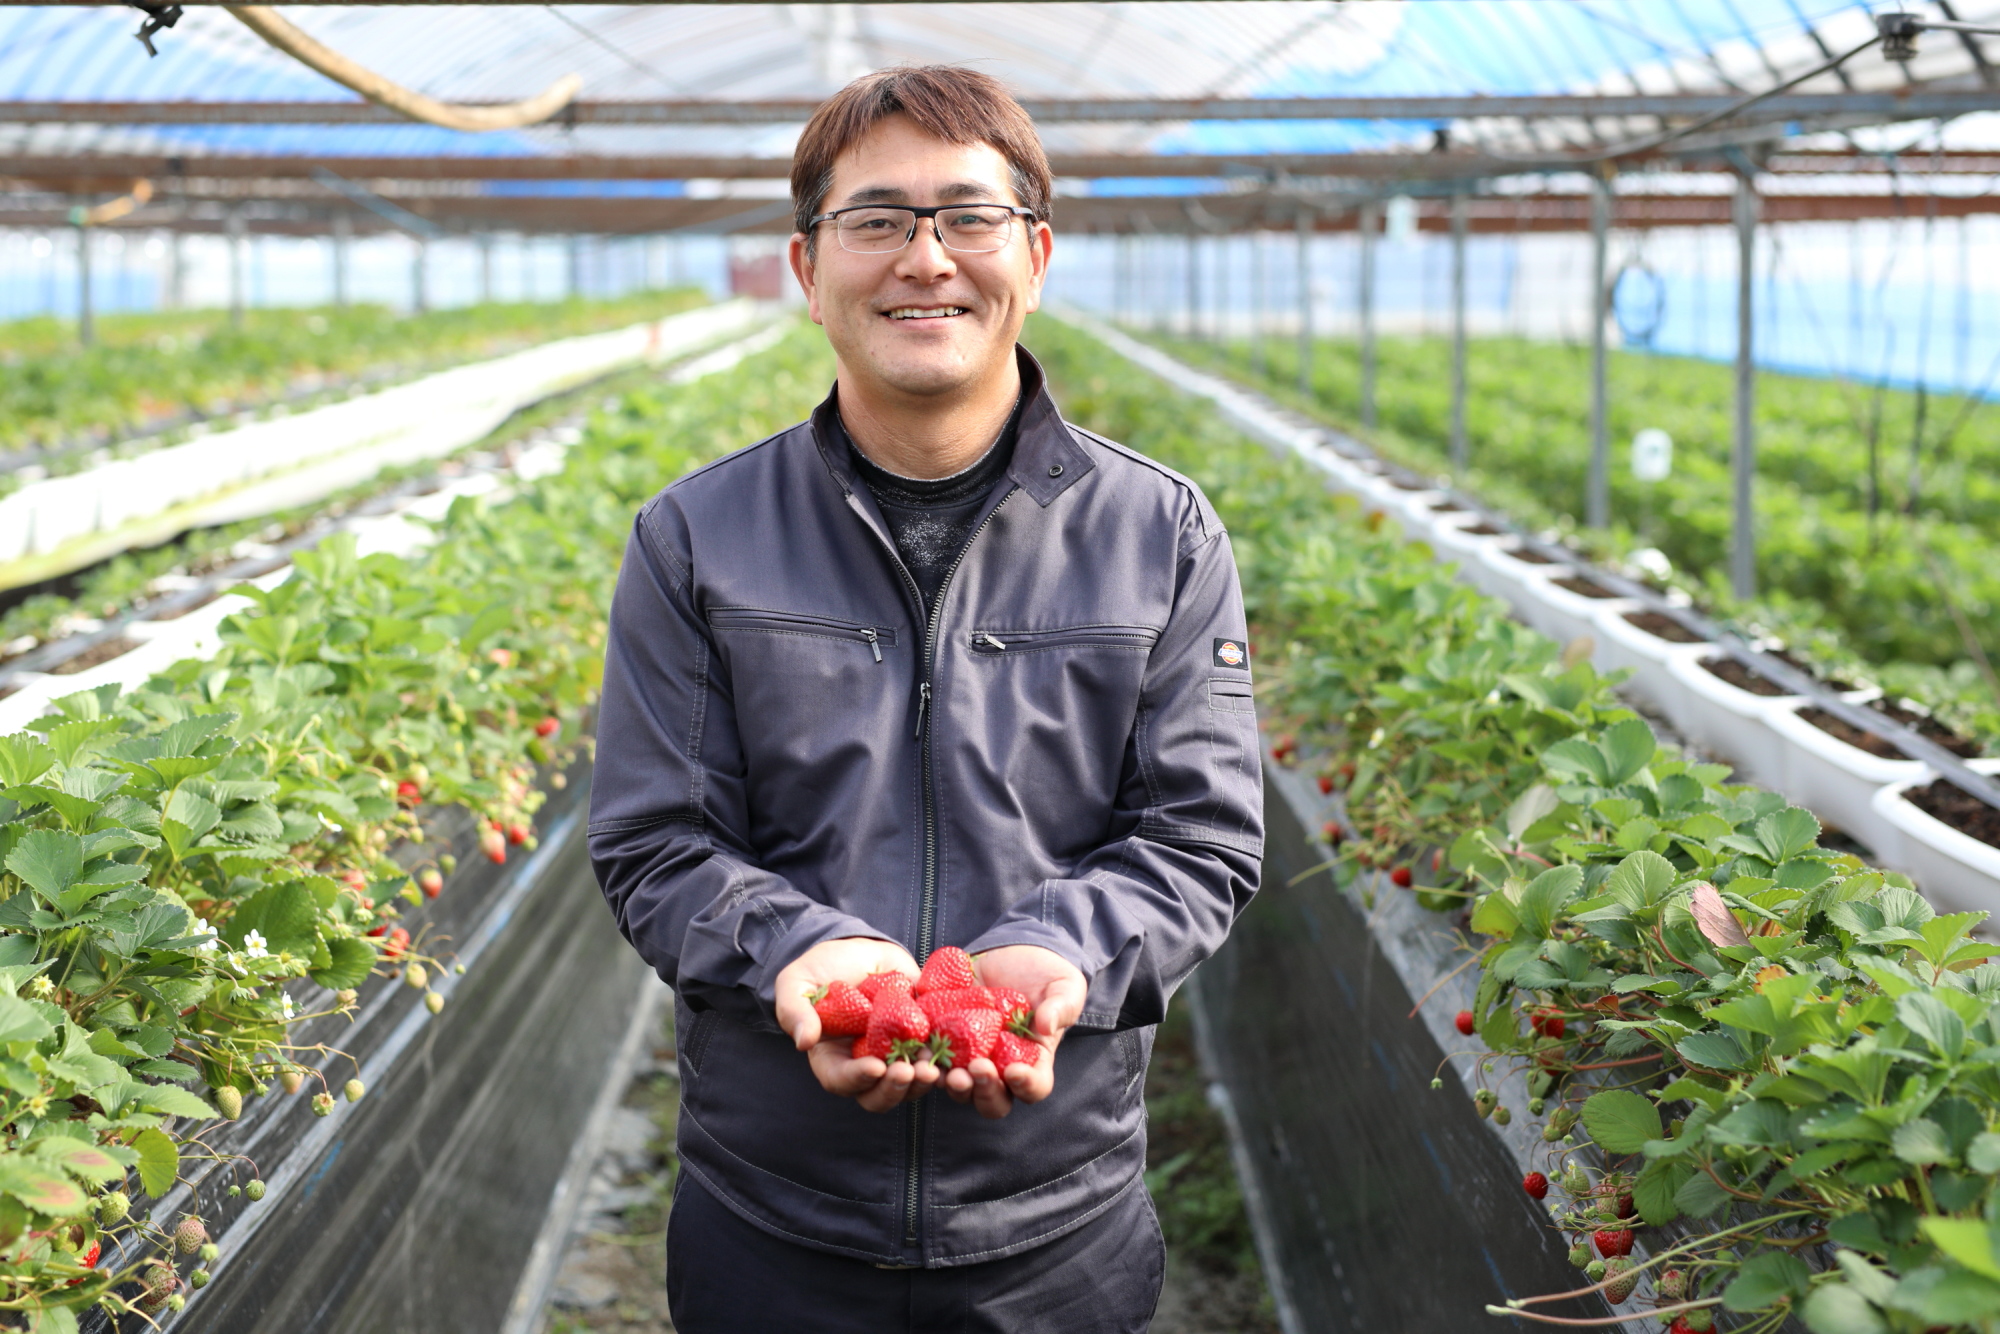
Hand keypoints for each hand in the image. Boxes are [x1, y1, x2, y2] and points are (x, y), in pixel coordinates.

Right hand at [774, 937, 938, 1111]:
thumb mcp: (795, 984)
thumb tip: (803, 1042)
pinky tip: (954, 1052)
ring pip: (911, 1084)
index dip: (858, 1079)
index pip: (843, 1081)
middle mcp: (865, 1065)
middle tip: (910, 1071)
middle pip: (880, 1095)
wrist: (857, 950)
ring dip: (923, 1080)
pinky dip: (946, 1060)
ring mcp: (895, 1054)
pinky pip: (936, 1058)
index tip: (875, 1067)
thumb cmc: (819, 970)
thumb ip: (794, 1012)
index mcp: (833, 1060)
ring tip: (933, 1065)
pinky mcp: (921, 1038)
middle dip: (896, 1088)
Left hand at [942, 945, 1087, 1118]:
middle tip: (974, 1068)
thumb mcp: (1065, 988)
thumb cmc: (1048, 976)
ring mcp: (971, 1056)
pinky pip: (934, 1057)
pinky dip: (926, 1057)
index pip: (1034, 1087)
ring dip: (950, 1083)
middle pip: (991, 1099)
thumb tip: (1045, 1026)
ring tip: (941, 1070)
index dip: (1026, 1086)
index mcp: (1034, 1062)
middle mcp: (1001, 1068)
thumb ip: (1060, 1007)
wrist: (1015, 954)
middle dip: (982, 1090)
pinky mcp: (947, 1038)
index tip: (1014, 1071)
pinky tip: (919, 1048)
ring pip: (959, 1086)